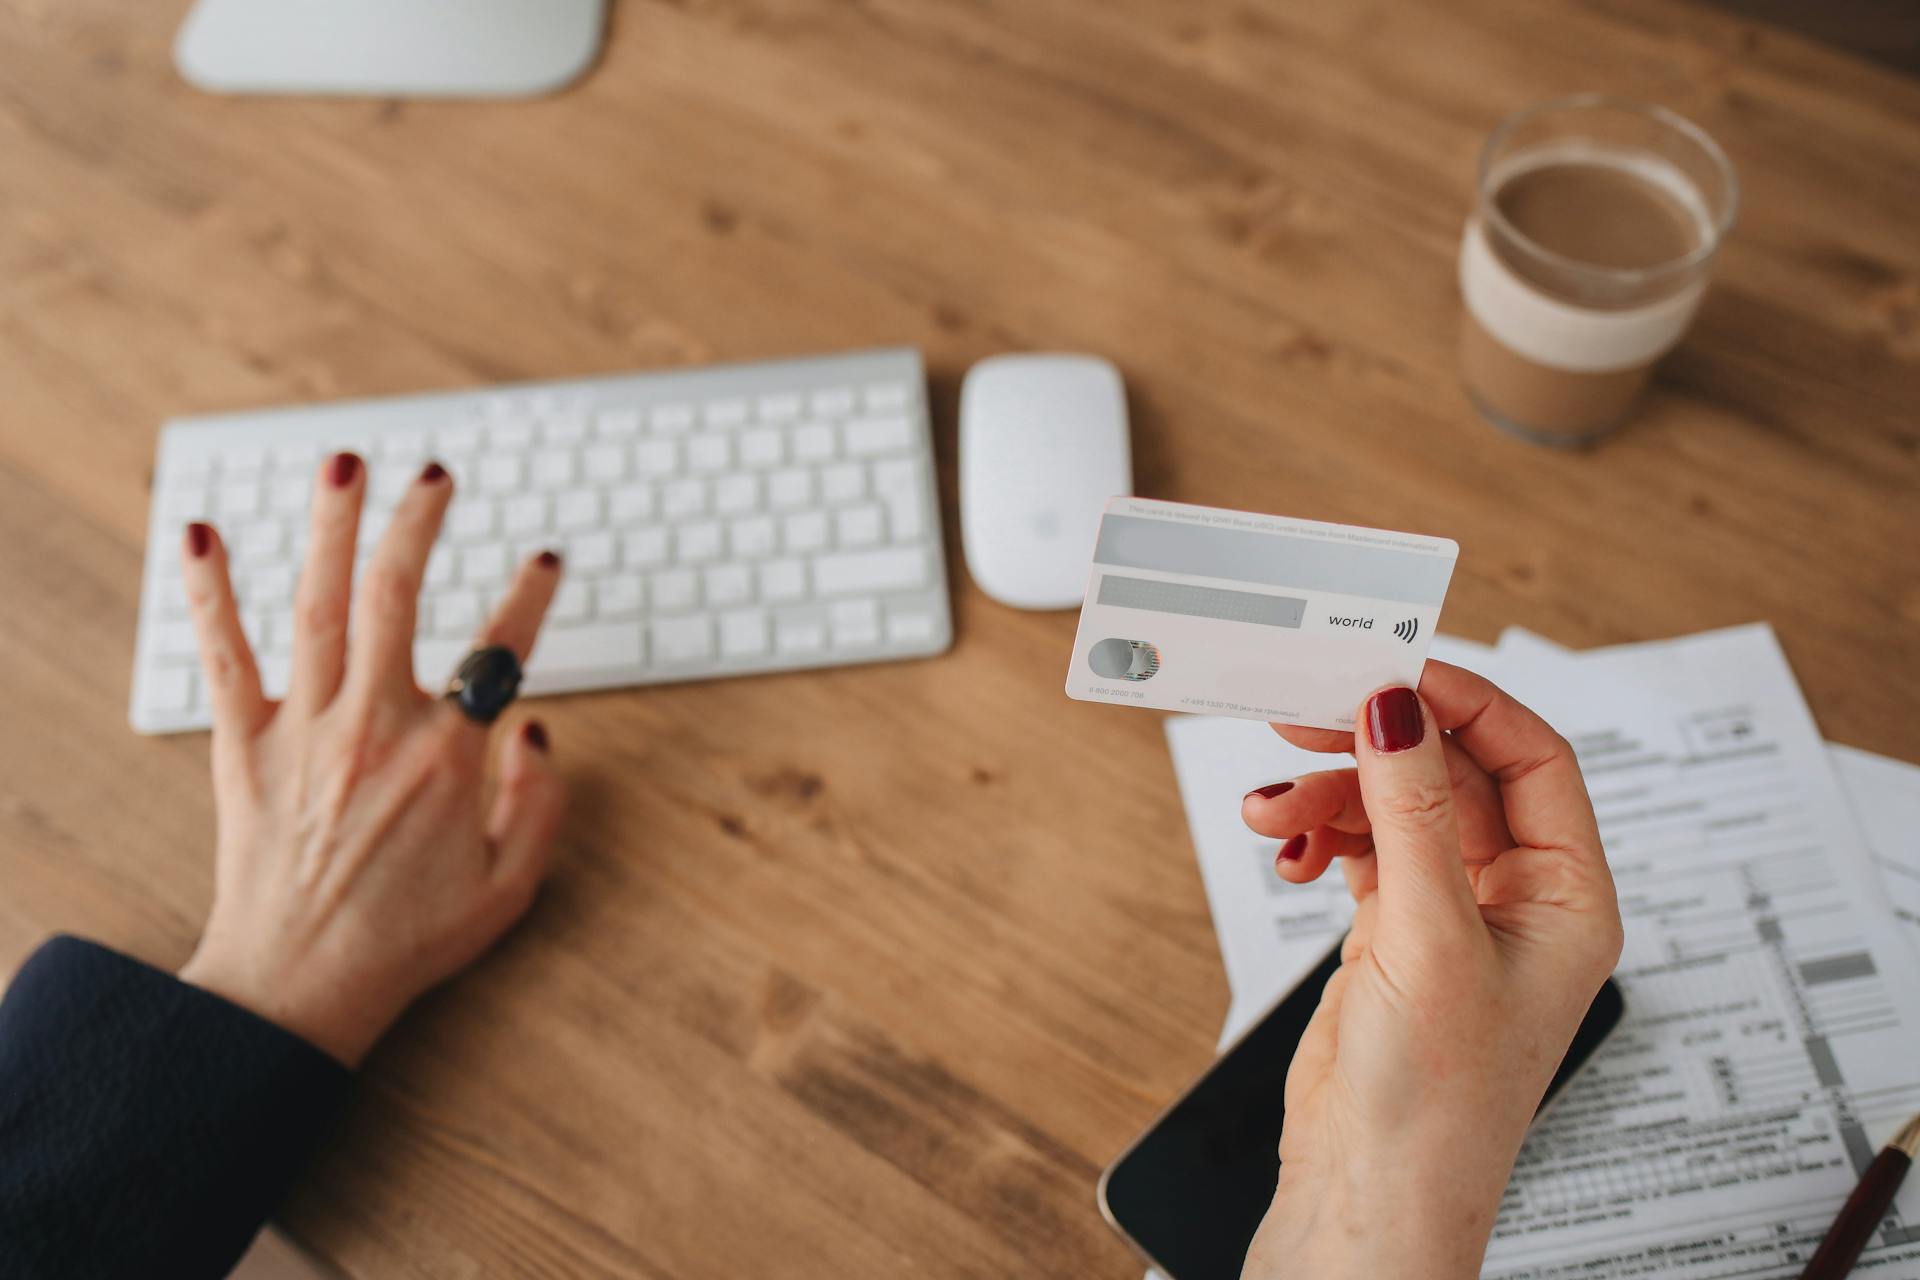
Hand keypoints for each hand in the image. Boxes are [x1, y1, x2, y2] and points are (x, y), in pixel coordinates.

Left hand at [173, 453, 567, 1066]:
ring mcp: (303, 730)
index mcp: (445, 759)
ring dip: (331, 526)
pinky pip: (224, 655)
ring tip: (344, 463)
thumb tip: (538, 729)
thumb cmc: (407, 942)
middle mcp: (373, 727)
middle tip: (436, 475)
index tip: (544, 559)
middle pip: (396, 598)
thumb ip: (539, 804)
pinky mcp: (241, 747)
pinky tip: (201, 534)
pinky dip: (209, 592)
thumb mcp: (510, 889)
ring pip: (318, 605)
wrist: (298, 989)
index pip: (498, 654)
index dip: (530, 598)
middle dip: (419, 524)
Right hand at [1237, 663, 1622, 1279]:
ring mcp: (1450, 912)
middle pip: (1449, 772)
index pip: (1532, 757)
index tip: (1389, 672)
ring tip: (1270, 811)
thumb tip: (1399, 706)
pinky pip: (1358, 847)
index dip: (1463, 704)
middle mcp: (1515, 897)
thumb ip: (1412, 811)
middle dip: (1371, 746)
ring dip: (1326, 797)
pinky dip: (1317, 836)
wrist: (1368, 1193)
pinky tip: (1286, 850)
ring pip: (1392, 807)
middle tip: (1301, 718)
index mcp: (1567, 896)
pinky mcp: (1393, 931)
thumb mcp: (1429, 937)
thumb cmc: (1436, 1103)